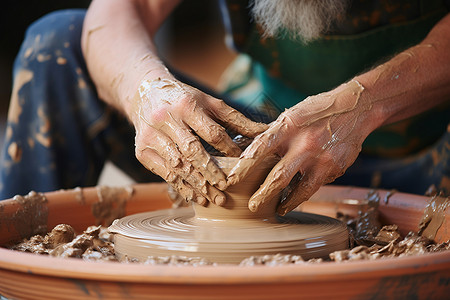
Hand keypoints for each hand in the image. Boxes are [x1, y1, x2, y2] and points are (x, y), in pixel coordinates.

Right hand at [131, 77, 267, 205]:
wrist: (145, 93)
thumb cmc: (185, 99)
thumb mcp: (209, 102)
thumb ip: (236, 119)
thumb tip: (267, 131)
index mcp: (187, 105)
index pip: (212, 133)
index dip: (228, 151)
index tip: (243, 166)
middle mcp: (166, 119)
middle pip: (192, 151)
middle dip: (211, 173)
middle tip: (227, 190)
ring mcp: (151, 135)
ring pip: (177, 165)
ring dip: (197, 184)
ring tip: (214, 199)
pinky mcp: (141, 150)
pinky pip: (163, 173)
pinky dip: (181, 187)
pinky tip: (196, 197)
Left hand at [227, 80, 376, 214]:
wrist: (357, 108)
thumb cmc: (318, 111)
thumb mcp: (292, 115)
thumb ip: (275, 134)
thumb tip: (251, 152)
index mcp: (289, 126)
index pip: (261, 148)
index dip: (244, 166)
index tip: (232, 179)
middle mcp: (305, 143)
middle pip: (279, 176)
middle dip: (263, 195)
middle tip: (252, 207)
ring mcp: (322, 158)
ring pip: (301, 190)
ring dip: (287, 203)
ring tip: (278, 210)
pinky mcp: (336, 168)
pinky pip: (316, 185)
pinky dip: (305, 192)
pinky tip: (298, 198)